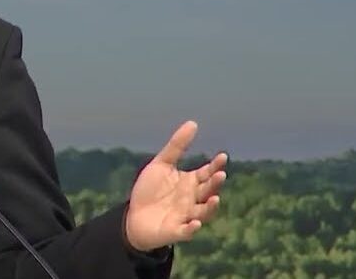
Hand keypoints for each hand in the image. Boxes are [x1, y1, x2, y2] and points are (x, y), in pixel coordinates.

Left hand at [124, 120, 227, 251]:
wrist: (133, 217)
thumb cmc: (150, 190)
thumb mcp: (161, 165)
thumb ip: (176, 146)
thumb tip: (193, 123)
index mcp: (190, 183)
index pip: (207, 173)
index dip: (215, 166)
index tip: (222, 157)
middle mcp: (192, 199)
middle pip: (208, 191)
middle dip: (215, 184)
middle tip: (220, 175)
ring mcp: (186, 216)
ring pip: (203, 212)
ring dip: (210, 207)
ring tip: (215, 198)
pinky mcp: (176, 231)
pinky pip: (187, 231)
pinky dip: (192, 229)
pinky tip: (195, 223)